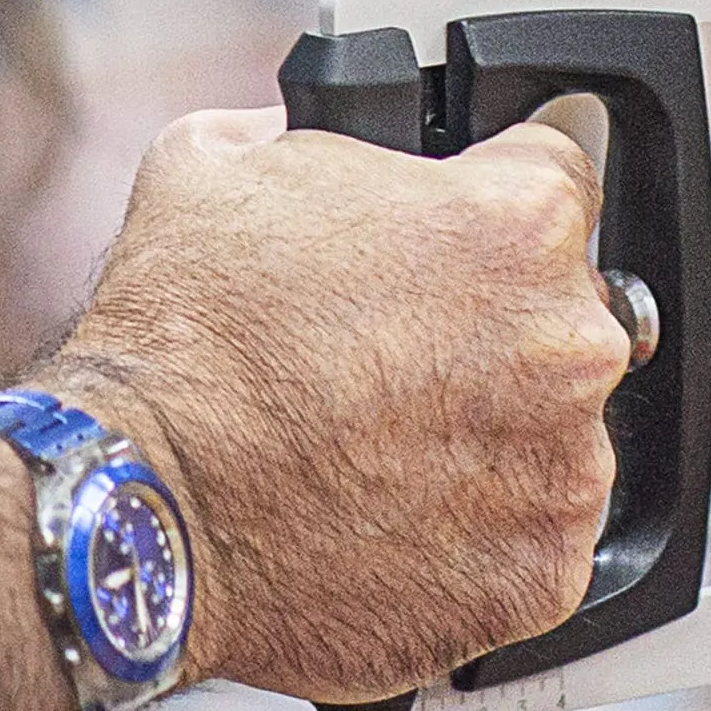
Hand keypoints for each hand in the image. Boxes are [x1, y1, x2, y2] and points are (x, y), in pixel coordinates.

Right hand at [41, 107, 624, 705]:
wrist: (144, 508)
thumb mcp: (215, 164)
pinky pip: (535, 544)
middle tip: (398, 360)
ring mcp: (562, 470)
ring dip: (494, 438)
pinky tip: (397, 519)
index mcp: (518, 223)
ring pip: (557, 437)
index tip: (451, 245)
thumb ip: (301, 133)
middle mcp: (566, 344)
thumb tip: (302, 134)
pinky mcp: (541, 577)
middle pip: (565, 316)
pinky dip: (481, 539)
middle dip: (493, 331)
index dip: (488, 206)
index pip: (557, 180)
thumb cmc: (179, 345)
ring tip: (384, 448)